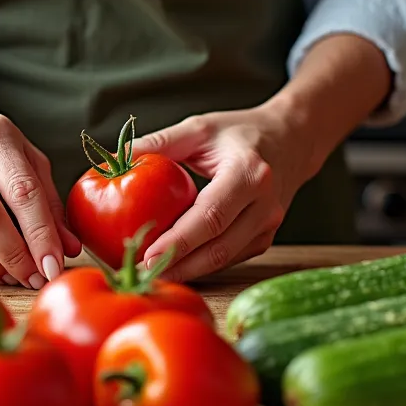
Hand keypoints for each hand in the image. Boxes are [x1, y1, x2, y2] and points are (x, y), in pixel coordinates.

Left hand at [131, 107, 321, 282]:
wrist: (292, 140)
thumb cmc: (240, 133)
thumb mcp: (200, 129)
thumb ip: (158, 143)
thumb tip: (113, 158)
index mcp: (249, 174)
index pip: (211, 216)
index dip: (179, 242)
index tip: (146, 256)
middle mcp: (265, 205)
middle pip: (219, 248)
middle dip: (178, 266)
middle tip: (139, 275)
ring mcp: (269, 226)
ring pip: (225, 259)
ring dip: (188, 271)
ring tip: (150, 276)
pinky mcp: (266, 238)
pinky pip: (231, 258)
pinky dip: (202, 265)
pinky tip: (174, 267)